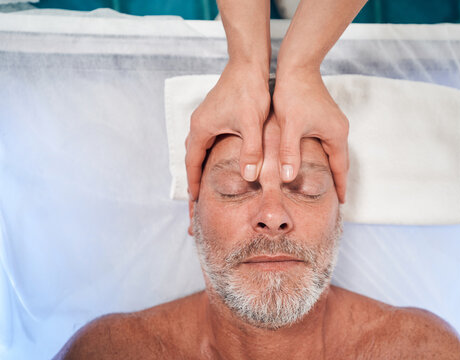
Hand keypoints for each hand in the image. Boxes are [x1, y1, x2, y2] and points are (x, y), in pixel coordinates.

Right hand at [185, 61, 270, 199]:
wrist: (249, 65)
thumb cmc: (249, 91)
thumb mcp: (252, 124)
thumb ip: (250, 150)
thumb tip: (248, 176)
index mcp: (201, 128)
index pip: (192, 162)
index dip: (194, 182)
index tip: (195, 200)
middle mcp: (198, 123)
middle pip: (191, 157)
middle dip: (194, 178)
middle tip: (197, 198)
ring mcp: (205, 117)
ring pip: (197, 148)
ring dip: (199, 165)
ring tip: (204, 182)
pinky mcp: (214, 113)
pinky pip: (205, 139)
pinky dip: (206, 154)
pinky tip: (216, 160)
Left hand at [273, 69, 348, 202]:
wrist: (297, 65)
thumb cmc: (294, 94)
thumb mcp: (290, 126)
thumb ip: (289, 152)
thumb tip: (288, 178)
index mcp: (335, 134)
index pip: (341, 167)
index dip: (340, 186)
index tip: (342, 203)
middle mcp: (339, 128)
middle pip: (340, 161)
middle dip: (338, 179)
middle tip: (335, 198)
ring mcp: (333, 122)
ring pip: (333, 151)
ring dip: (331, 167)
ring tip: (324, 183)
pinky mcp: (324, 116)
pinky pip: (327, 142)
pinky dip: (324, 155)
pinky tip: (313, 161)